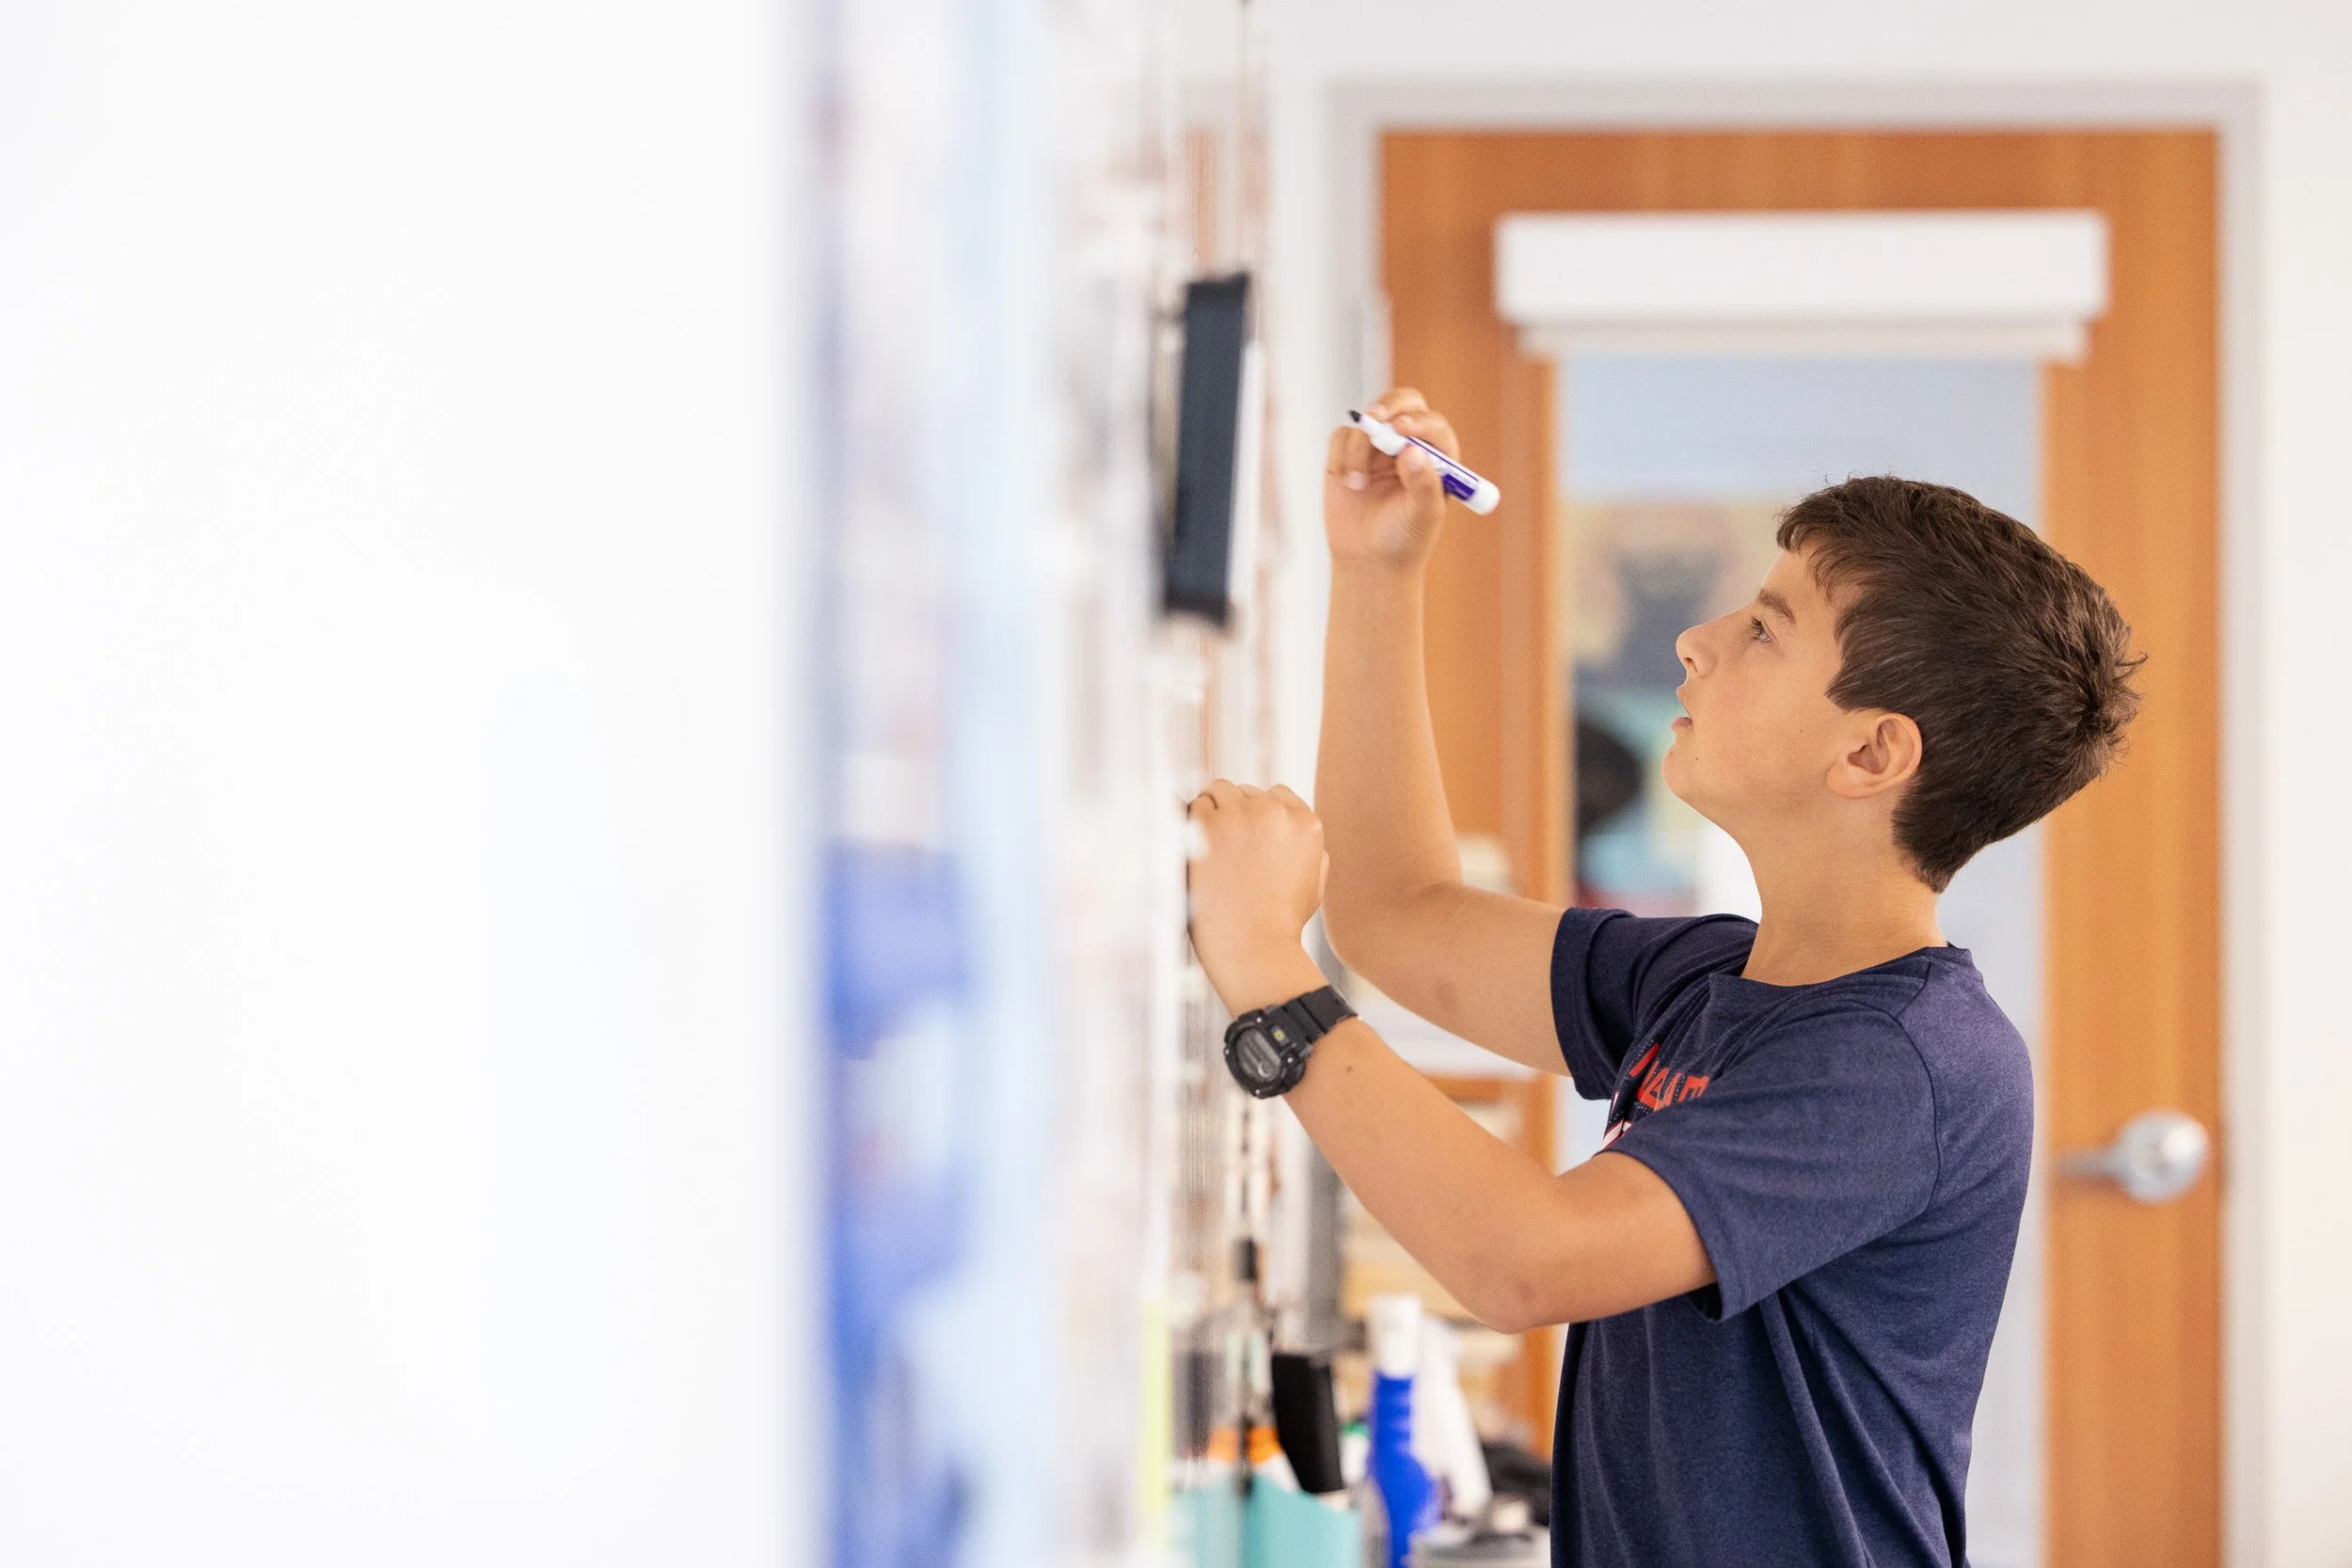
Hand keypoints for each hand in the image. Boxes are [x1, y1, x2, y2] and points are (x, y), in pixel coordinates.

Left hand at [1185, 782, 1330, 1013]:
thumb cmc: (1280, 924)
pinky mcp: (1208, 825)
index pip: (1277, 795)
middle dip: (1235, 813)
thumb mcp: (1313, 882)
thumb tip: (1290, 820)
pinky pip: (1193, 805)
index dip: (1259, 815)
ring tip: (1208, 848)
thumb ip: (1309, 846)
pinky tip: (1192, 846)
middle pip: (1246, 792)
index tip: (1247, 839)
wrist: (1253, 948)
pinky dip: (1189, 822)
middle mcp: (1274, 813)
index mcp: (1306, 824)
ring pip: (1218, 791)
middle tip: (1224, 849)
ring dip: (1211, 811)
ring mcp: (1240, 816)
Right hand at [1324, 387, 1459, 569]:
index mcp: (1438, 456)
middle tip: (1373, 420)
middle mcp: (1410, 443)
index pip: (1432, 424)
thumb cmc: (1404, 539)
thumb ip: (1423, 484)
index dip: (1418, 422)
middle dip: (1388, 406)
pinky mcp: (1349, 452)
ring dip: (1359, 451)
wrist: (1369, 560)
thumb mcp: (1422, 516)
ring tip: (1358, 485)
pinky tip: (1348, 484)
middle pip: (1403, 402)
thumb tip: (1414, 451)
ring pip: (1367, 422)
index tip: (1401, 430)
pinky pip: (1342, 436)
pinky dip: (1342, 456)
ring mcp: (1379, 445)